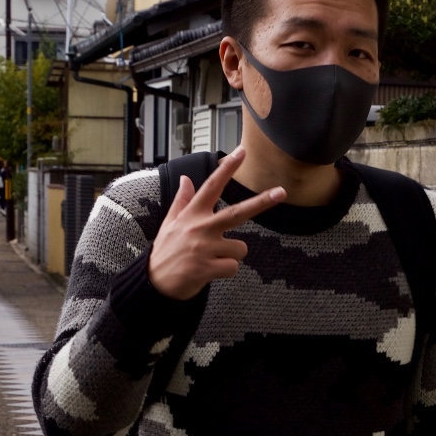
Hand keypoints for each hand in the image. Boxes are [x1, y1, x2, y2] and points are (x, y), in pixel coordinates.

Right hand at [148, 148, 285, 300]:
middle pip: (237, 212)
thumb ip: (182, 200)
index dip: (227, 168)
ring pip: (240, 248)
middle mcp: (199, 228)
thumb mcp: (170, 223)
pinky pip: (233, 267)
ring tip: (211, 259)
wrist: (154, 283)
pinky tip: (210, 271)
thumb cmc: (166, 251)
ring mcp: (203, 248)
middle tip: (281, 192)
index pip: (212, 186)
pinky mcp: (206, 268)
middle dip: (261, 201)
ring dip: (231, 256)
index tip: (242, 152)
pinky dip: (226, 271)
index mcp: (192, 214)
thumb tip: (186, 179)